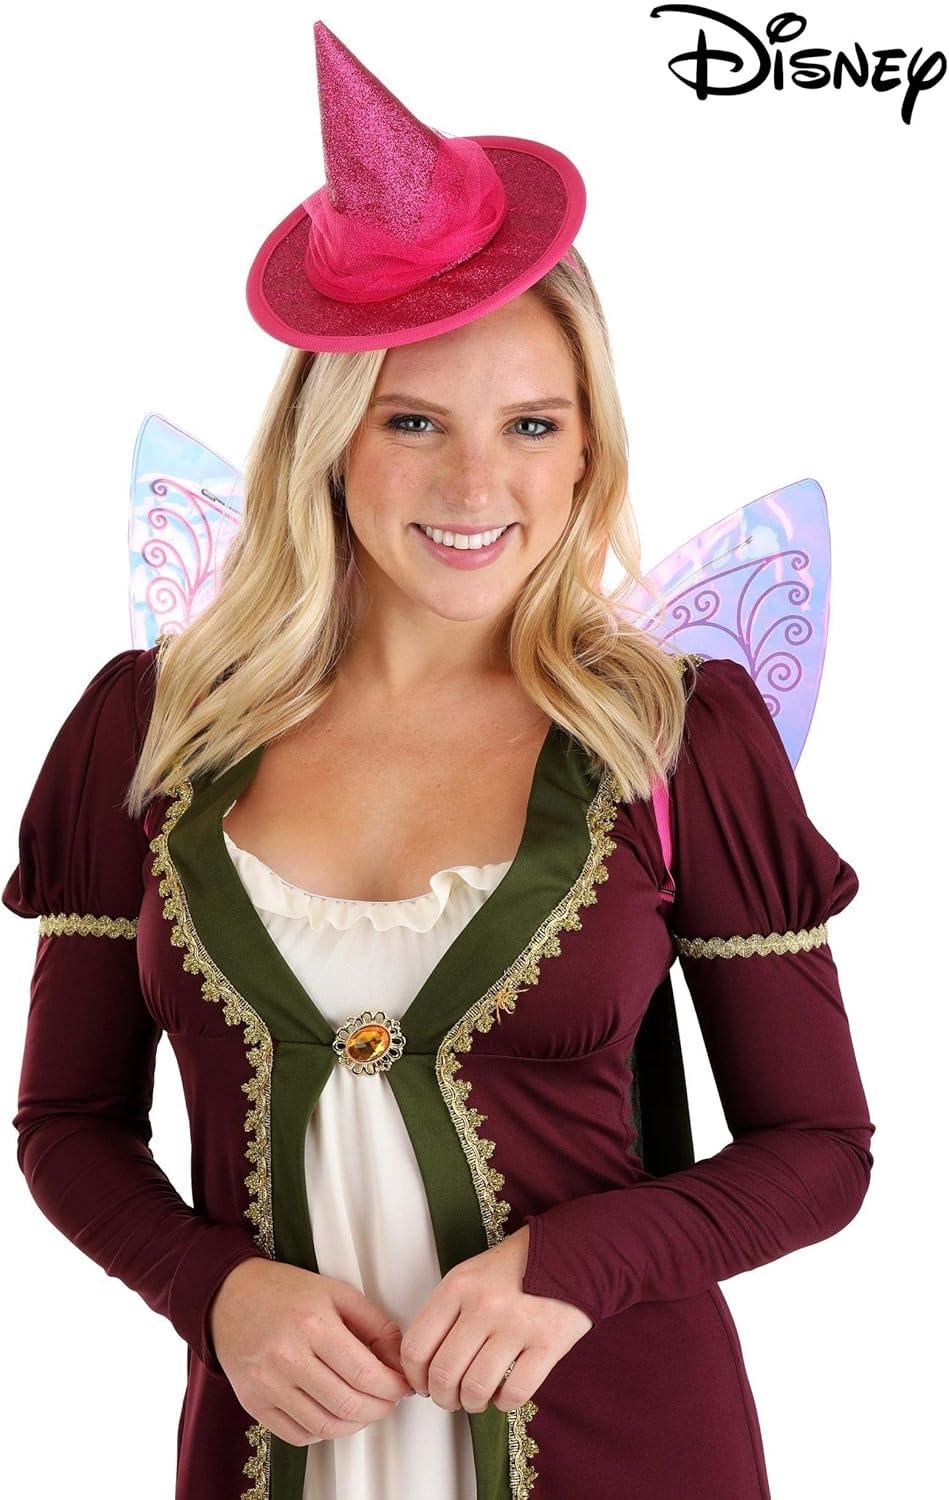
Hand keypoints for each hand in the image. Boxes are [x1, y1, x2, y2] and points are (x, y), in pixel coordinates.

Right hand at [208, 1257, 416, 1446]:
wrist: (230, 1296)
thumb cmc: (286, 1292)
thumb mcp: (337, 1293)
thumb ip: (375, 1326)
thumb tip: (399, 1362)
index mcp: (312, 1323)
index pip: (365, 1373)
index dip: (392, 1387)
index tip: (401, 1386)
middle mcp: (287, 1356)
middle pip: (348, 1404)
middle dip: (379, 1408)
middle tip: (388, 1399)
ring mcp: (267, 1383)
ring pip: (325, 1426)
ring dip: (355, 1424)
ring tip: (364, 1407)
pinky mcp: (253, 1403)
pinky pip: (297, 1435)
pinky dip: (324, 1431)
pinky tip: (332, 1413)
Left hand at [399, 1225, 592, 1413]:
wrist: (571, 1253)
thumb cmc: (515, 1268)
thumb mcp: (470, 1275)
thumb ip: (445, 1312)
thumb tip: (423, 1364)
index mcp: (458, 1285)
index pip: (416, 1346)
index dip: (414, 1376)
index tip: (422, 1384)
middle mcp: (484, 1305)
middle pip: (443, 1374)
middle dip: (442, 1397)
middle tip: (449, 1398)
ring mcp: (517, 1325)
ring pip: (476, 1388)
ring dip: (471, 1403)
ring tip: (476, 1397)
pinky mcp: (548, 1343)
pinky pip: (514, 1393)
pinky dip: (504, 1403)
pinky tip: (504, 1393)